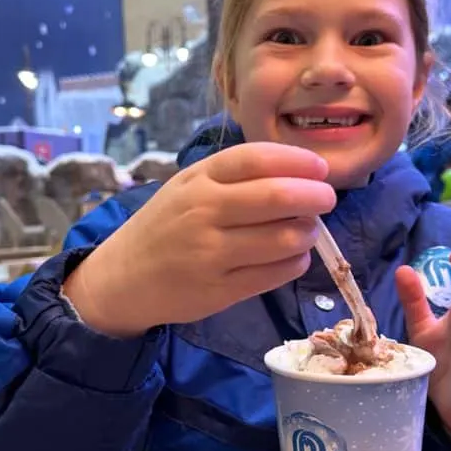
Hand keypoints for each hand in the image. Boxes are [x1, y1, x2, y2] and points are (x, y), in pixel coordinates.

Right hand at [64, 142, 336, 336]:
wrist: (123, 278)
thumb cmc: (166, 225)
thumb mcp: (187, 186)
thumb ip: (233, 177)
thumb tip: (299, 172)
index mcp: (198, 180)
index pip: (257, 159)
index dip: (297, 161)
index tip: (320, 168)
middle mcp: (204, 213)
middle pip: (277, 197)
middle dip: (315, 197)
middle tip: (326, 200)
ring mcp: (212, 254)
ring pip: (283, 239)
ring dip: (309, 233)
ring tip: (309, 230)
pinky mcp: (220, 291)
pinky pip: (274, 274)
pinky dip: (296, 262)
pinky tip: (295, 256)